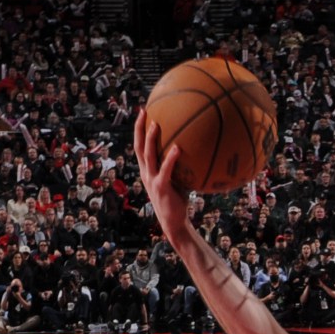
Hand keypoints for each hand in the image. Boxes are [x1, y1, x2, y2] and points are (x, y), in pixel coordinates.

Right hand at [131, 112, 192, 232]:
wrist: (173, 221)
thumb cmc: (177, 199)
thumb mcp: (176, 179)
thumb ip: (180, 165)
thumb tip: (195, 148)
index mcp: (147, 170)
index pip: (139, 147)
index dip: (139, 130)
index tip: (142, 113)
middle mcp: (146, 173)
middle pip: (139, 147)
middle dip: (139, 128)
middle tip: (144, 112)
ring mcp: (152, 180)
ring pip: (148, 156)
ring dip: (151, 139)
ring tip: (156, 124)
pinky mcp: (161, 187)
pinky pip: (165, 170)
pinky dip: (170, 158)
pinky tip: (177, 148)